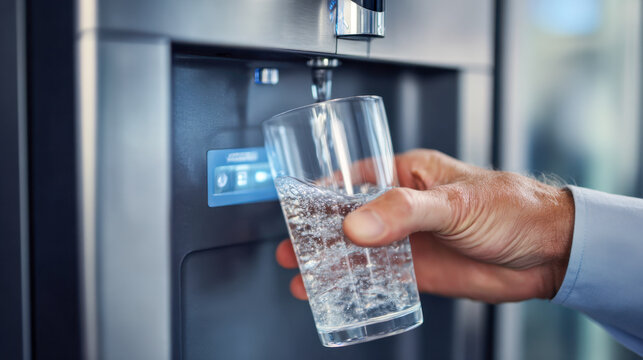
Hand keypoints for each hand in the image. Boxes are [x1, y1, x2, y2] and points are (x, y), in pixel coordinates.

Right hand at [276, 149, 573, 302]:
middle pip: (349, 219)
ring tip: (301, 276)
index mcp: (409, 175)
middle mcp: (403, 208)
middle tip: (290, 248)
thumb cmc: (513, 208)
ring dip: (330, 263)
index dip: (321, 191)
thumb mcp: (454, 202)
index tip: (294, 204)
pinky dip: (355, 287)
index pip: (353, 178)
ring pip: (359, 252)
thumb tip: (357, 224)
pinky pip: (378, 279)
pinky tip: (336, 294)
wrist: (549, 253)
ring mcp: (409, 241)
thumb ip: (405, 212)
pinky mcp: (419, 272)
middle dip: (316, 234)